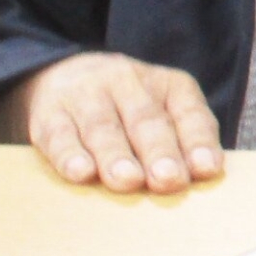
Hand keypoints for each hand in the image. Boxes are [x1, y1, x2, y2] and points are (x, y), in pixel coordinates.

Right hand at [21, 53, 222, 193]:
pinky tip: (81, 173)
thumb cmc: (128, 108)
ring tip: (128, 180)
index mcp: (169, 85)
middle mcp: (130, 83)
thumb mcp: (164, 111)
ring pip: (103, 127)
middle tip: (168, 179)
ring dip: (116, 156)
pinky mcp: (49, 113)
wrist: (63, 74)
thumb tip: (200, 177)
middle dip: (159, 152)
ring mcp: (87, 95)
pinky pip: (60, 135)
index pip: (189, 112)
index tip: (206, 169)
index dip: (198, 141)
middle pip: (146, 120)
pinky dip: (70, 156)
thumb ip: (183, 141)